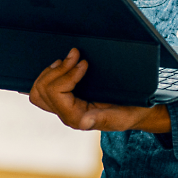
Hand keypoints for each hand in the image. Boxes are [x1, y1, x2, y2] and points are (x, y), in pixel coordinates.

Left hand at [29, 48, 171, 133]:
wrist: (138, 110)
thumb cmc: (131, 112)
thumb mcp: (121, 115)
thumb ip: (102, 119)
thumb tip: (84, 122)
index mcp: (77, 118)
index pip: (56, 94)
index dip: (67, 75)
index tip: (83, 63)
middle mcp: (66, 114)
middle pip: (43, 91)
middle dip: (57, 70)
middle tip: (75, 55)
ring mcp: (63, 107)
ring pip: (38, 91)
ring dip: (51, 71)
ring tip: (67, 59)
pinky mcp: (65, 99)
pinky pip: (44, 89)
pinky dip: (50, 74)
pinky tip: (62, 65)